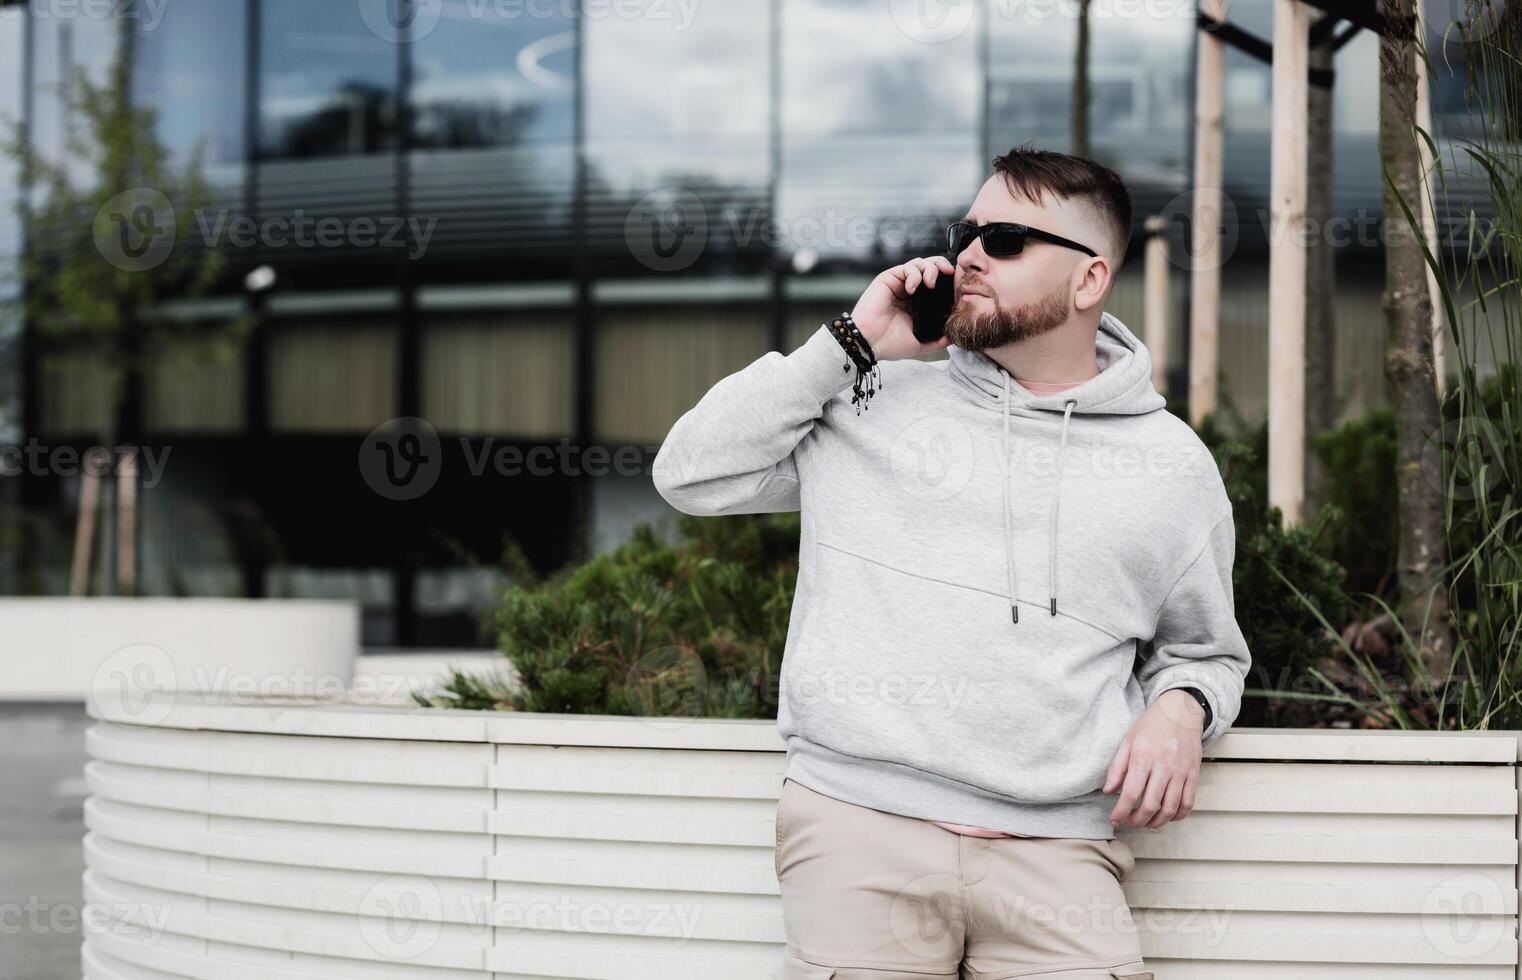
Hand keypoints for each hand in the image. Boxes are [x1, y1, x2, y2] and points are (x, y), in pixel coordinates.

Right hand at [850, 255, 956, 361]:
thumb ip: (937, 340)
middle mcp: (909, 291)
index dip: (947, 281)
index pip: (937, 284)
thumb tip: (952, 337)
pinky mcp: (888, 278)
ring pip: (920, 263)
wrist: (870, 342)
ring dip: (930, 269)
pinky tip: (912, 288)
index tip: (956, 286)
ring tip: (930, 284)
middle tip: (949, 275)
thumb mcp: (920, 344)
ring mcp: (899, 284)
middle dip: (942, 267)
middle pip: (930, 268)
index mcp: (917, 304)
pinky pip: (906, 268)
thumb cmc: (889, 344)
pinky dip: (914, 274)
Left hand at [1102, 689, 1204, 829]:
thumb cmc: (1151, 725)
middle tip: (1130, 823)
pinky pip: (1188, 803)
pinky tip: (1168, 816)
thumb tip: (1108, 791)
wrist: (1180, 711)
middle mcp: (1163, 767)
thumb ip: (1117, 768)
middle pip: (1151, 805)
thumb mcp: (1127, 741)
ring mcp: (1181, 772)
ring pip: (1170, 808)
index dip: (1121, 812)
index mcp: (1143, 757)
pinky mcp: (1194, 775)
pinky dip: (1178, 815)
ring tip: (1147, 823)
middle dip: (1137, 821)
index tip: (1114, 820)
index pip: (1131, 793)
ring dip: (1157, 822)